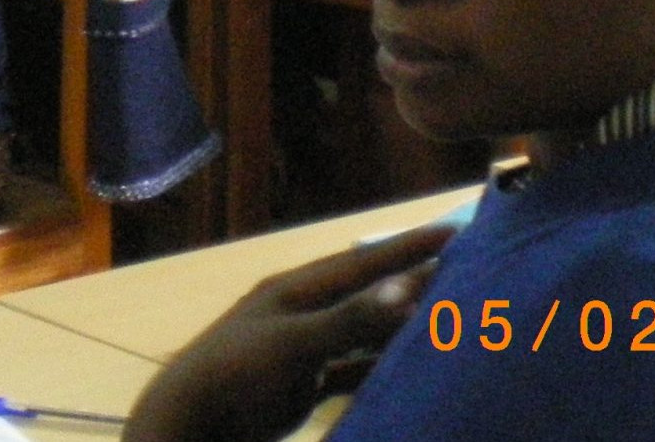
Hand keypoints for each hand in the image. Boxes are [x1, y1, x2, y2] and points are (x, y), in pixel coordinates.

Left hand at [122, 223, 454, 441]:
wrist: (192, 428)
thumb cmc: (238, 378)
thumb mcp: (295, 345)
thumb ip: (351, 319)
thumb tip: (410, 287)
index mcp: (294, 290)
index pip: (362, 262)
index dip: (407, 248)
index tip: (456, 232)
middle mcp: (299, 312)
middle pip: (364, 293)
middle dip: (409, 284)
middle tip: (462, 275)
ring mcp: (300, 350)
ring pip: (360, 332)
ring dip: (398, 327)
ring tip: (444, 320)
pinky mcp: (299, 386)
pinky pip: (349, 371)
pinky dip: (378, 368)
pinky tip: (407, 372)